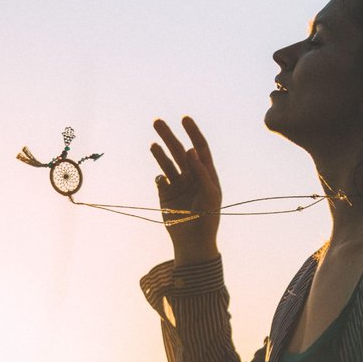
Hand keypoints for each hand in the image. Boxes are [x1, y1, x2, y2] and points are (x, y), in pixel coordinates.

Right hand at [150, 116, 220, 263]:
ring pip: (167, 163)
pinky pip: (160, 180)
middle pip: (179, 151)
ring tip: (153, 144)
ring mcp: (178, 185)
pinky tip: (161, 179)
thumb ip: (201, 171)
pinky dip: (159, 177)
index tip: (184, 119)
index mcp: (206, 173)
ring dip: (160, 152)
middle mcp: (192, 176)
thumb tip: (191, 149)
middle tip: (157, 122)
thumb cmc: (207, 218)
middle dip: (169, 136)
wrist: (193, 242)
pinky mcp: (165, 195)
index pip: (200, 148)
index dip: (193, 132)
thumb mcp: (209, 193)